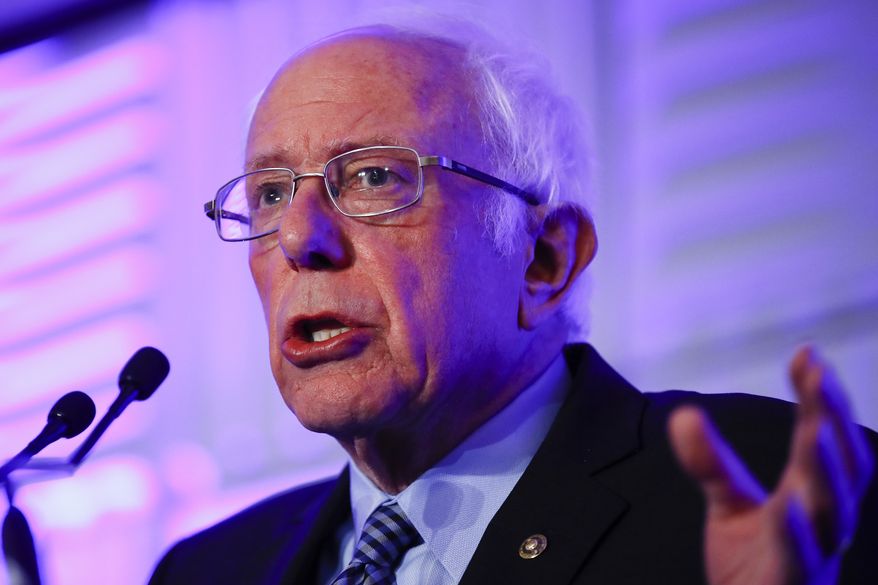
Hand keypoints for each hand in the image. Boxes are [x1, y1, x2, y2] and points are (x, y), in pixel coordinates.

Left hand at [669, 346, 874, 584]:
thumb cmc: (754, 566)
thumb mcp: (729, 506)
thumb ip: (711, 463)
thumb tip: (683, 415)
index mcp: (811, 496)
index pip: (825, 438)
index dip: (821, 399)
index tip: (807, 353)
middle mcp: (823, 522)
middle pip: (845, 466)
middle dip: (836, 420)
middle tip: (820, 376)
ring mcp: (814, 555)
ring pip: (833, 512)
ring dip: (828, 471)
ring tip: (817, 429)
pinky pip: (802, 560)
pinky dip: (797, 533)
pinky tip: (787, 506)